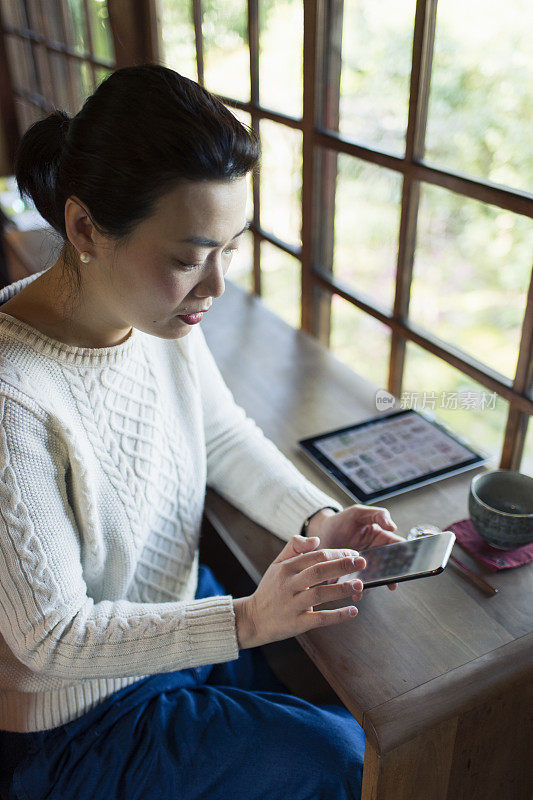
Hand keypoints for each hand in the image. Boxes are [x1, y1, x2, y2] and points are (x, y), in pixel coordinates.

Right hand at [233, 534, 366, 648]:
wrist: (253, 619)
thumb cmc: (270, 589)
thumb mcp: (277, 564)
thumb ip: (294, 547)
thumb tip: (317, 539)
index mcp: (286, 568)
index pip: (315, 556)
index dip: (336, 554)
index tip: (354, 554)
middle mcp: (289, 585)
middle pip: (318, 571)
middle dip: (342, 565)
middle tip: (362, 562)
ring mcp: (292, 605)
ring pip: (320, 594)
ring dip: (341, 589)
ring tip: (359, 585)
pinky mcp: (297, 623)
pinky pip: (319, 619)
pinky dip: (337, 615)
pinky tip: (352, 612)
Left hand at [307, 504, 404, 590]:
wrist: (322, 531)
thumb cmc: (341, 520)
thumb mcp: (359, 513)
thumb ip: (377, 515)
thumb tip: (393, 526)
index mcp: (380, 538)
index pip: (397, 546)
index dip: (404, 554)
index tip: (406, 563)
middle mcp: (375, 553)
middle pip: (388, 567)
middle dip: (390, 576)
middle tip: (391, 583)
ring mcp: (363, 565)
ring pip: (374, 578)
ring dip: (373, 585)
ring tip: (368, 588)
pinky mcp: (351, 574)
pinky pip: (358, 584)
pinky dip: (357, 590)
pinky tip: (355, 594)